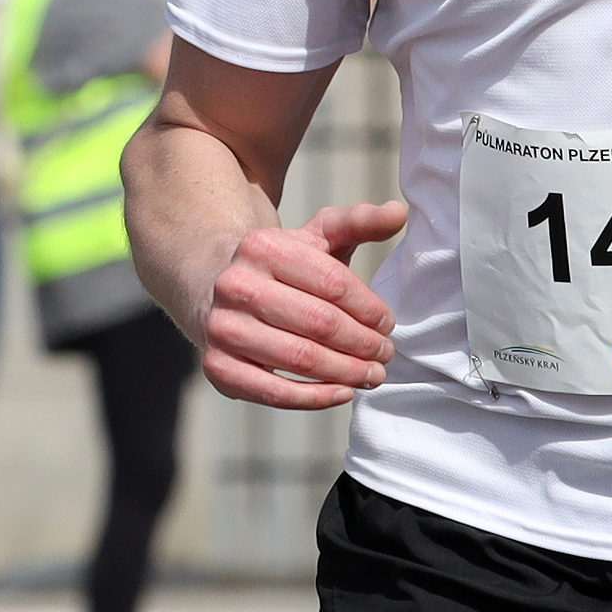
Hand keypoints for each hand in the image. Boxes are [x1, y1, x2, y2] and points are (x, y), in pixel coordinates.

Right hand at [202, 200, 407, 408]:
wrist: (213, 289)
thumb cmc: (280, 267)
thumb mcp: (316, 237)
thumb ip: (357, 222)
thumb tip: (399, 213)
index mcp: (262, 246)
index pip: (332, 283)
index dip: (369, 308)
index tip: (388, 324)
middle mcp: (236, 285)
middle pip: (319, 323)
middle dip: (363, 344)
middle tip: (386, 354)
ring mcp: (223, 328)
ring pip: (300, 358)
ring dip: (346, 373)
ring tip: (372, 375)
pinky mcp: (217, 367)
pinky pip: (274, 392)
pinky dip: (314, 398)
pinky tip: (343, 392)